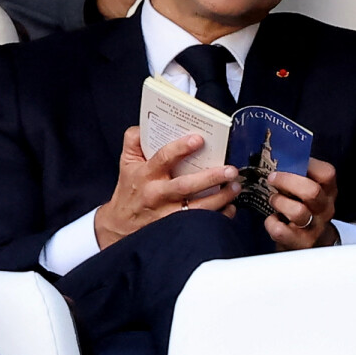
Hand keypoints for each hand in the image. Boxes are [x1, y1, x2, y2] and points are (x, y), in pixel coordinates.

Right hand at [94, 127, 239, 249]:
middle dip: (211, 177)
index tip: (199, 139)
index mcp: (146, 175)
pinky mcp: (176, 230)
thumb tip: (145, 124)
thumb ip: (134, 141)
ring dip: (220, 198)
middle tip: (231, 170)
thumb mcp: (127, 163)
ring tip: (236, 186)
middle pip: (185, 186)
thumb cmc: (130, 190)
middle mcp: (157, 195)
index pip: (163, 158)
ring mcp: (167, 215)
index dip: (180, 148)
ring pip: (198, 209)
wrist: (119, 227)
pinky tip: (230, 207)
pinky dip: (219, 216)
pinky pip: (202, 224)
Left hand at [264, 158, 337, 250]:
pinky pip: (281, 231)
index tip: (290, 163)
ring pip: (298, 212)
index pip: (327, 173)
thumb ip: (301, 176)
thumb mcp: (310, 191)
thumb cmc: (306, 209)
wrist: (312, 243)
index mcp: (329, 191)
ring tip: (273, 199)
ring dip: (279, 202)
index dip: (307, 165)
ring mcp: (314, 227)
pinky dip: (272, 223)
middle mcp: (325, 209)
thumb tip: (281, 155)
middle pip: (311, 192)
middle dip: (287, 181)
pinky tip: (272, 220)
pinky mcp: (300, 243)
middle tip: (272, 178)